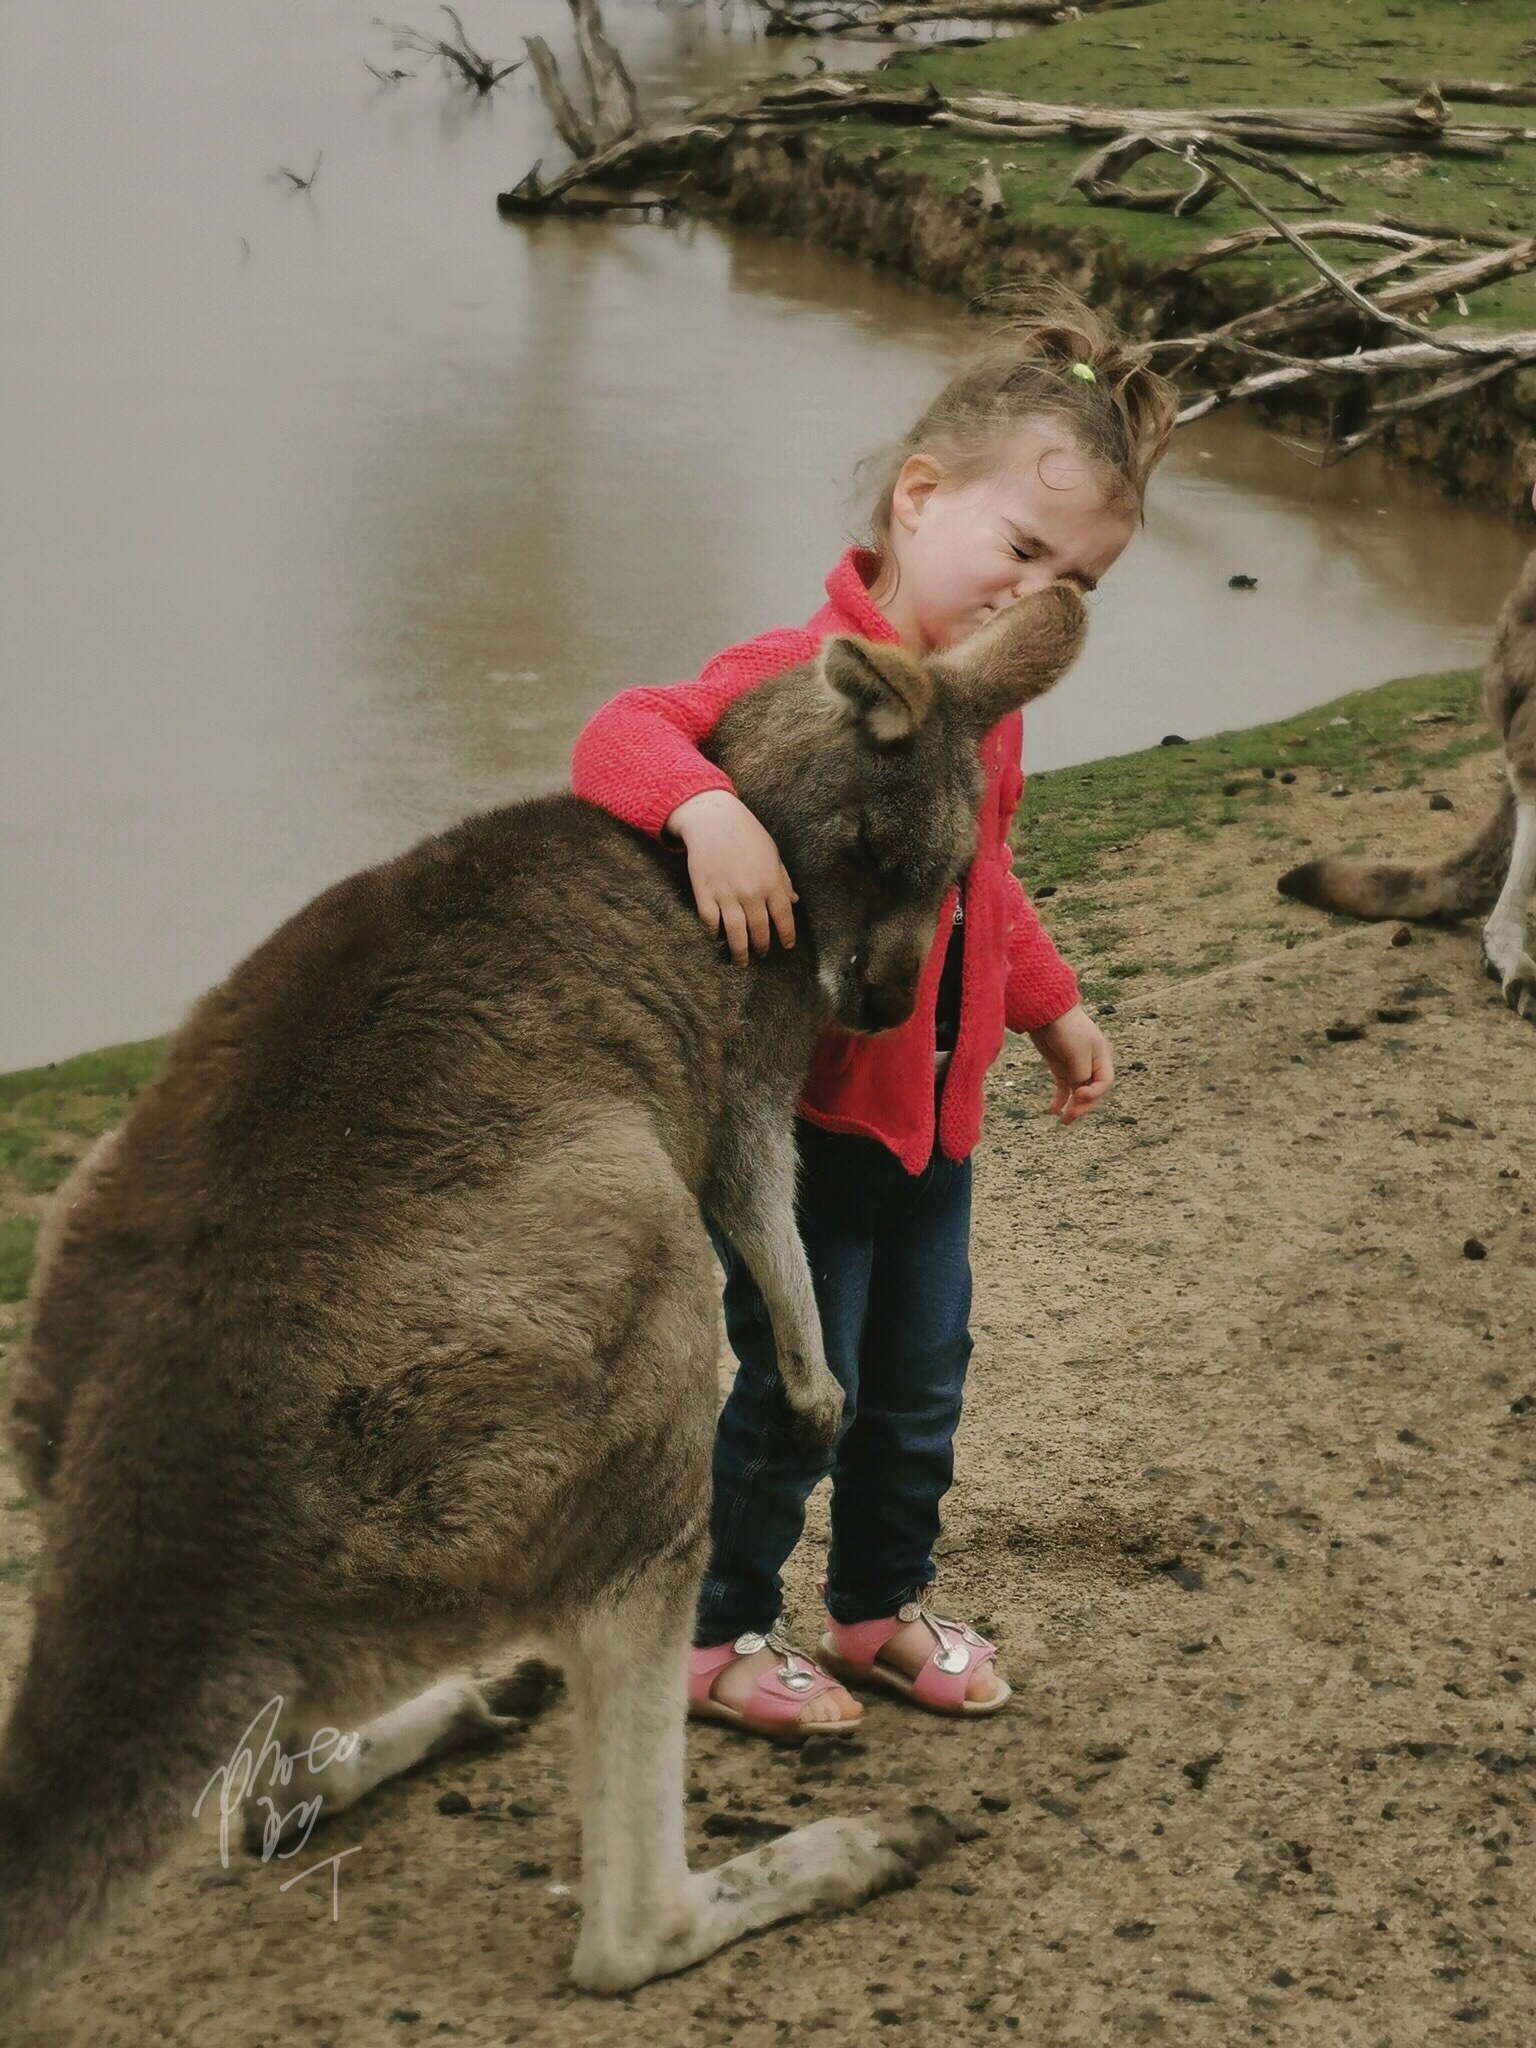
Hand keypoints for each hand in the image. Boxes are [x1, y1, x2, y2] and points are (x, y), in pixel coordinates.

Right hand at [665, 790, 797, 966]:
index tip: (786, 946)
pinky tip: (717, 935)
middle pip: (760, 931)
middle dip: (762, 947)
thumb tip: (794, 901)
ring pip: (735, 934)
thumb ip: (782, 879)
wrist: (712, 818)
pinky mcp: (704, 892)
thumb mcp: (772, 853)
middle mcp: (751, 892)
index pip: (784, 918)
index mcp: (772, 882)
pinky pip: (710, 921)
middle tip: (761, 954)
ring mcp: (727, 894)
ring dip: (739, 952)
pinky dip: (714, 931)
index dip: (786, 936)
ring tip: (741, 961)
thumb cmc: (746, 833)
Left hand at [1027, 1003, 1113, 1124]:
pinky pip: (1063, 1088)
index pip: (1104, 1082)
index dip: (1094, 1093)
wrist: (1045, 1010)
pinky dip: (1059, 1100)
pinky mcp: (1059, 1067)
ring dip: (1072, 1107)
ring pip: (1077, 1092)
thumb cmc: (1066, 1026)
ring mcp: (1074, 1066)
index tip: (1079, 1093)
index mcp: (1100, 1057)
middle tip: (1070, 1116)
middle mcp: (1090, 1063)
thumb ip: (1080, 1072)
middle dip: (1083, 1105)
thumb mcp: (1077, 1050)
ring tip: (1063, 1120)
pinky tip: (1052, 1110)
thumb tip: (1079, 1090)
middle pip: (1092, 1091)